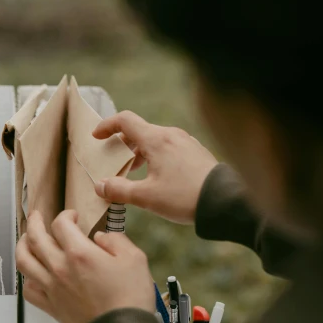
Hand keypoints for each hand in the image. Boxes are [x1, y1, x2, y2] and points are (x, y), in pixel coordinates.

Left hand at [16, 210, 154, 322]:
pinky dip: (27, 279)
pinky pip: (29, 290)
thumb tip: (101, 237)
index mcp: (79, 253)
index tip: (73, 216)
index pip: (61, 224)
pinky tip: (33, 274)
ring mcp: (52, 287)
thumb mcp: (135, 259)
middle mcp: (60, 268)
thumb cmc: (130, 298)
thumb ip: (116, 241)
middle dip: (35, 222)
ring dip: (22, 246)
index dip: (66, 215)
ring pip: (24, 261)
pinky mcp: (50, 306)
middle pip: (35, 238)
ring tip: (26, 240)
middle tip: (37, 216)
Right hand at [93, 111, 218, 223]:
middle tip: (113, 161)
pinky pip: (169, 147)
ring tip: (133, 173)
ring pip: (155, 140)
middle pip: (139, 131)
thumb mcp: (146, 197)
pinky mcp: (196, 153)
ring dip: (139, 152)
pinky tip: (156, 177)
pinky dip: (155, 156)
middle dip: (122, 144)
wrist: (226, 202)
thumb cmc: (185, 197)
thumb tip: (100, 186)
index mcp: (156, 140)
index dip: (107, 126)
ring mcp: (186, 142)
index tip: (96, 136)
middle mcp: (171, 135)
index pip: (125, 120)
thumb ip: (119, 190)